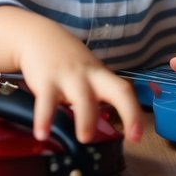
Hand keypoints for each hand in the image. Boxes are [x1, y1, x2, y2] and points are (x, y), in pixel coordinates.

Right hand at [0, 6, 142, 143]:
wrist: (38, 37)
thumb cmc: (67, 61)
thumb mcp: (88, 73)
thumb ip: (98, 94)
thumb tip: (108, 124)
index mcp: (102, 77)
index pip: (125, 91)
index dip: (134, 113)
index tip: (137, 136)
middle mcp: (90, 77)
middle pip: (117, 91)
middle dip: (128, 112)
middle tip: (130, 139)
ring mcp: (69, 77)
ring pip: (83, 97)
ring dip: (86, 118)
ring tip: (84, 138)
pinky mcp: (46, 80)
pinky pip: (46, 102)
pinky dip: (44, 118)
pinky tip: (42, 134)